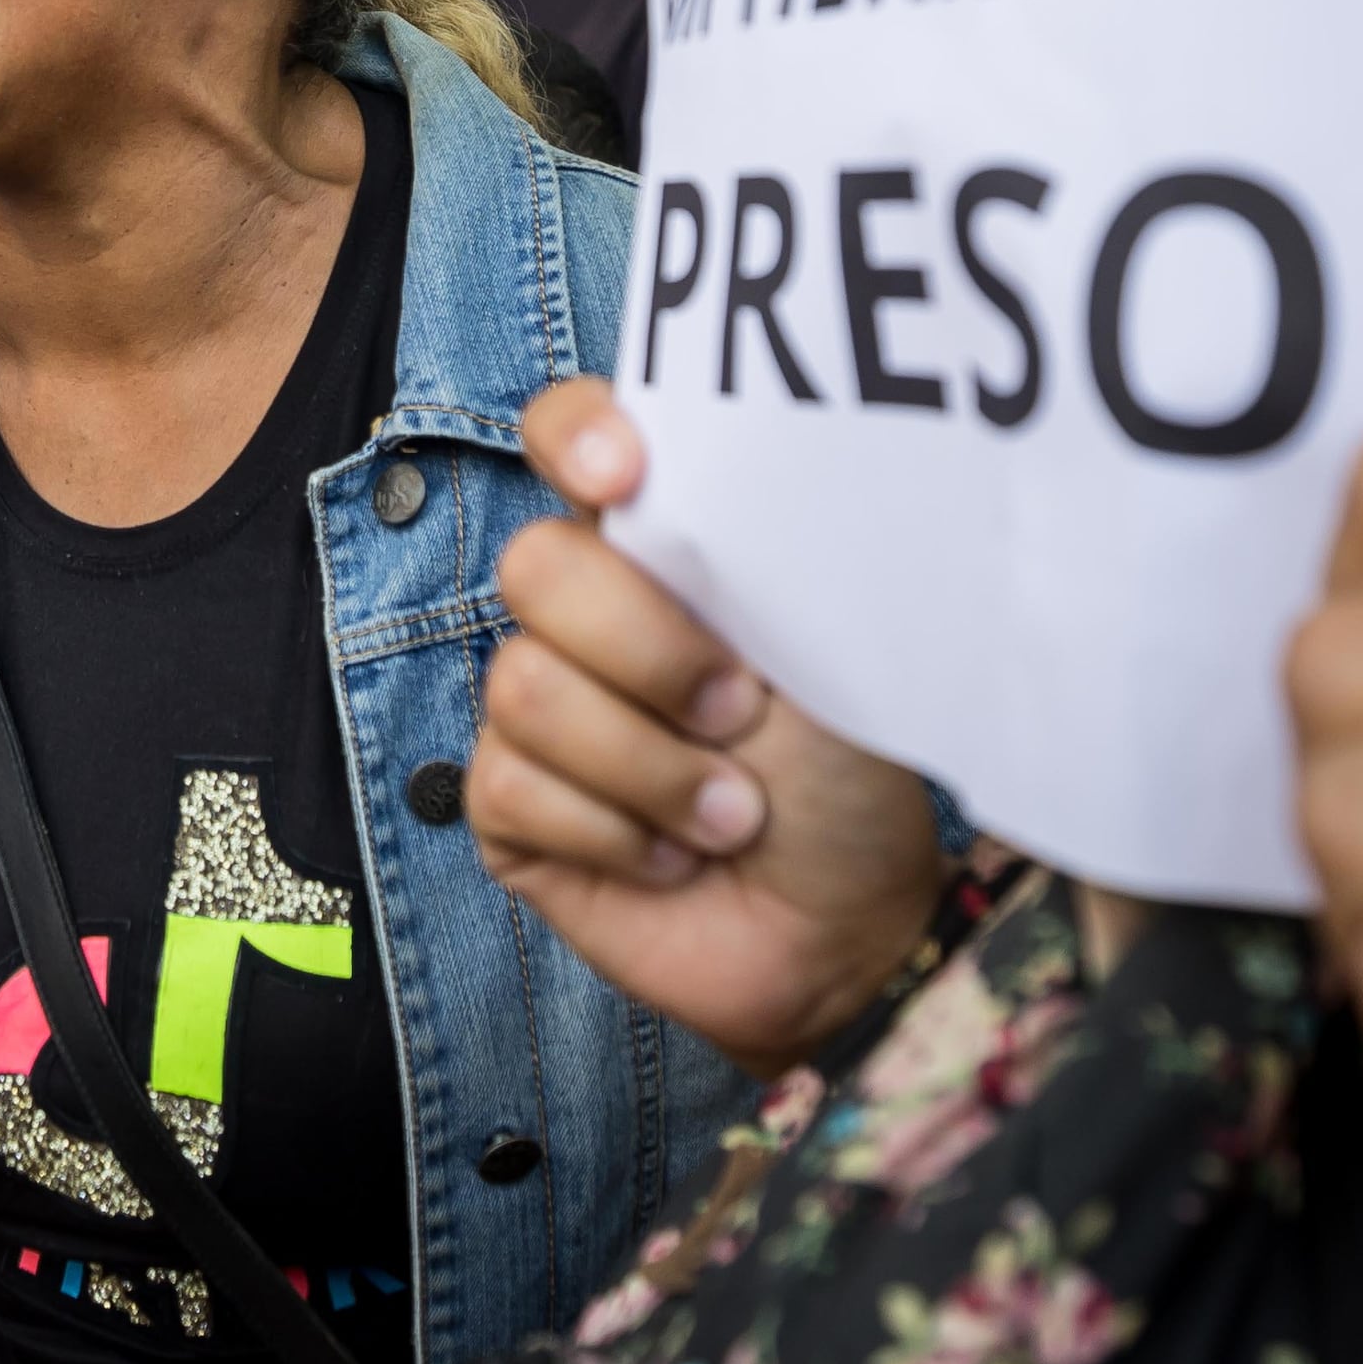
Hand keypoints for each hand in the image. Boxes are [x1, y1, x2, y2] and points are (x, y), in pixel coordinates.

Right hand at [464, 378, 946, 1076]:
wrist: (852, 929)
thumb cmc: (853, 778)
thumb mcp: (832, 646)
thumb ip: (757, 552)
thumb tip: (713, 472)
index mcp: (663, 546)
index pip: (570, 433)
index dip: (573, 434)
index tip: (621, 474)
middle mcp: (587, 615)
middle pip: (536, 566)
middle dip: (650, 650)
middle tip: (741, 713)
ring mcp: (537, 711)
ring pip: (524, 688)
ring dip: (655, 770)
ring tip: (733, 815)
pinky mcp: (508, 808)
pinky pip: (511, 787)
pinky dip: (618, 835)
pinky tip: (674, 858)